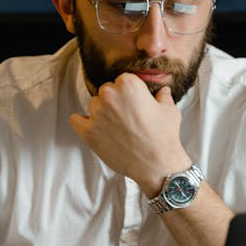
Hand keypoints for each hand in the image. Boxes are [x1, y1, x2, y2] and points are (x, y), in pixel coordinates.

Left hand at [70, 73, 190, 193]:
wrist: (156, 165)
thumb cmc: (164, 137)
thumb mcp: (169, 111)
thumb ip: (163, 96)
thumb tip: (164, 91)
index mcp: (128, 85)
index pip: (121, 80)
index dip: (128, 93)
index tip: (133, 103)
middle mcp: (110, 95)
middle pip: (106, 91)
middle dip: (114, 102)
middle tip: (125, 117)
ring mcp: (97, 114)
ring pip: (93, 105)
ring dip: (101, 113)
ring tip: (115, 127)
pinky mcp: (89, 132)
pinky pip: (76, 120)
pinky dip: (82, 123)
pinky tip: (93, 128)